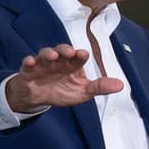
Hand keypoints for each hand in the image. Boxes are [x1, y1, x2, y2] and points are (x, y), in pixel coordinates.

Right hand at [4, 45, 122, 111]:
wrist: (38, 98)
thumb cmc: (62, 90)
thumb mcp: (82, 92)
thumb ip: (99, 88)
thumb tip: (121, 85)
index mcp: (72, 65)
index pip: (78, 57)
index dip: (80, 55)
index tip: (83, 54)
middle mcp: (59, 61)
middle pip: (62, 51)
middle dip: (65, 50)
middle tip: (69, 52)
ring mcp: (43, 65)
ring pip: (45, 54)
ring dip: (48, 53)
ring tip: (52, 56)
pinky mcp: (28, 71)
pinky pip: (27, 64)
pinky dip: (28, 62)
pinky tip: (30, 61)